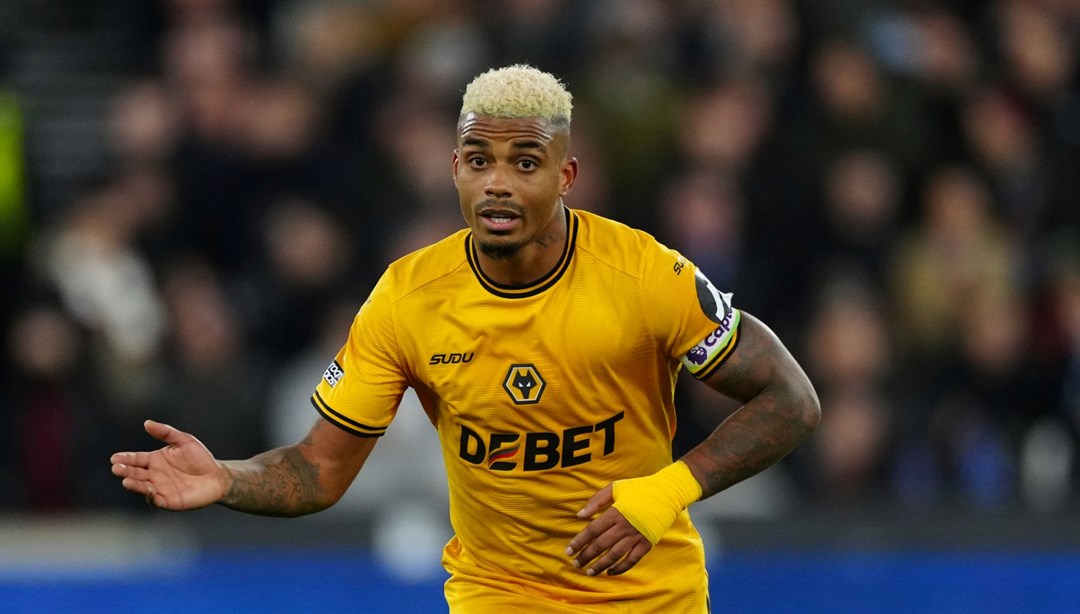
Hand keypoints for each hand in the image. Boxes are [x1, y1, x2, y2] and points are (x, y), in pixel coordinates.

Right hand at [110, 420, 228, 509]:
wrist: (217, 476)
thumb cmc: (200, 458)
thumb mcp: (184, 441)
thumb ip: (166, 432)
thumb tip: (147, 423)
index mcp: (155, 460)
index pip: (136, 459)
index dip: (125, 458)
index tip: (115, 458)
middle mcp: (154, 475)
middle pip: (135, 473)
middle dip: (125, 471)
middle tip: (116, 468)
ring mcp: (160, 488)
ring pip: (142, 487)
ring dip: (134, 484)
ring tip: (126, 480)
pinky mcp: (168, 501)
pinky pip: (155, 499)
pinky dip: (150, 496)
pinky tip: (148, 489)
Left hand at [565, 484, 652, 575]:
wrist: (667, 493)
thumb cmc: (639, 488)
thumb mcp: (615, 488)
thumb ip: (596, 501)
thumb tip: (580, 515)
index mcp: (615, 513)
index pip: (592, 531)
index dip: (579, 542)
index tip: (569, 551)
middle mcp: (624, 527)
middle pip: (601, 545)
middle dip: (586, 556)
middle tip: (575, 564)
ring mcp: (636, 537)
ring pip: (614, 555)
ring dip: (600, 565)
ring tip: (589, 572)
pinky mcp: (647, 543)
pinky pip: (632, 560)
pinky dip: (621, 568)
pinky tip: (610, 572)